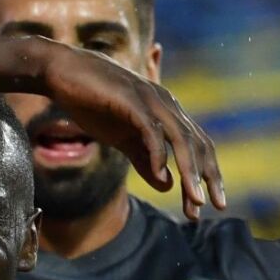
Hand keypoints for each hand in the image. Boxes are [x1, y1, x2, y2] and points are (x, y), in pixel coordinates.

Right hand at [43, 43, 224, 219]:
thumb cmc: (92, 103)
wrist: (63, 72)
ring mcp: (150, 100)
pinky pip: (152, 130)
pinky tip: (161, 175)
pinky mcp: (131, 99)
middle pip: (198, 144)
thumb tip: (168, 186)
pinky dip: (158, 153)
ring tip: (194, 199)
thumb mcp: (122, 139)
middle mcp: (166, 104)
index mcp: (167, 113)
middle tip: (216, 206)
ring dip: (190, 171)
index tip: (201, 207)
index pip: (196, 147)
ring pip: (180, 139)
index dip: (204, 176)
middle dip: (207, 177)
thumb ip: (145, 161)